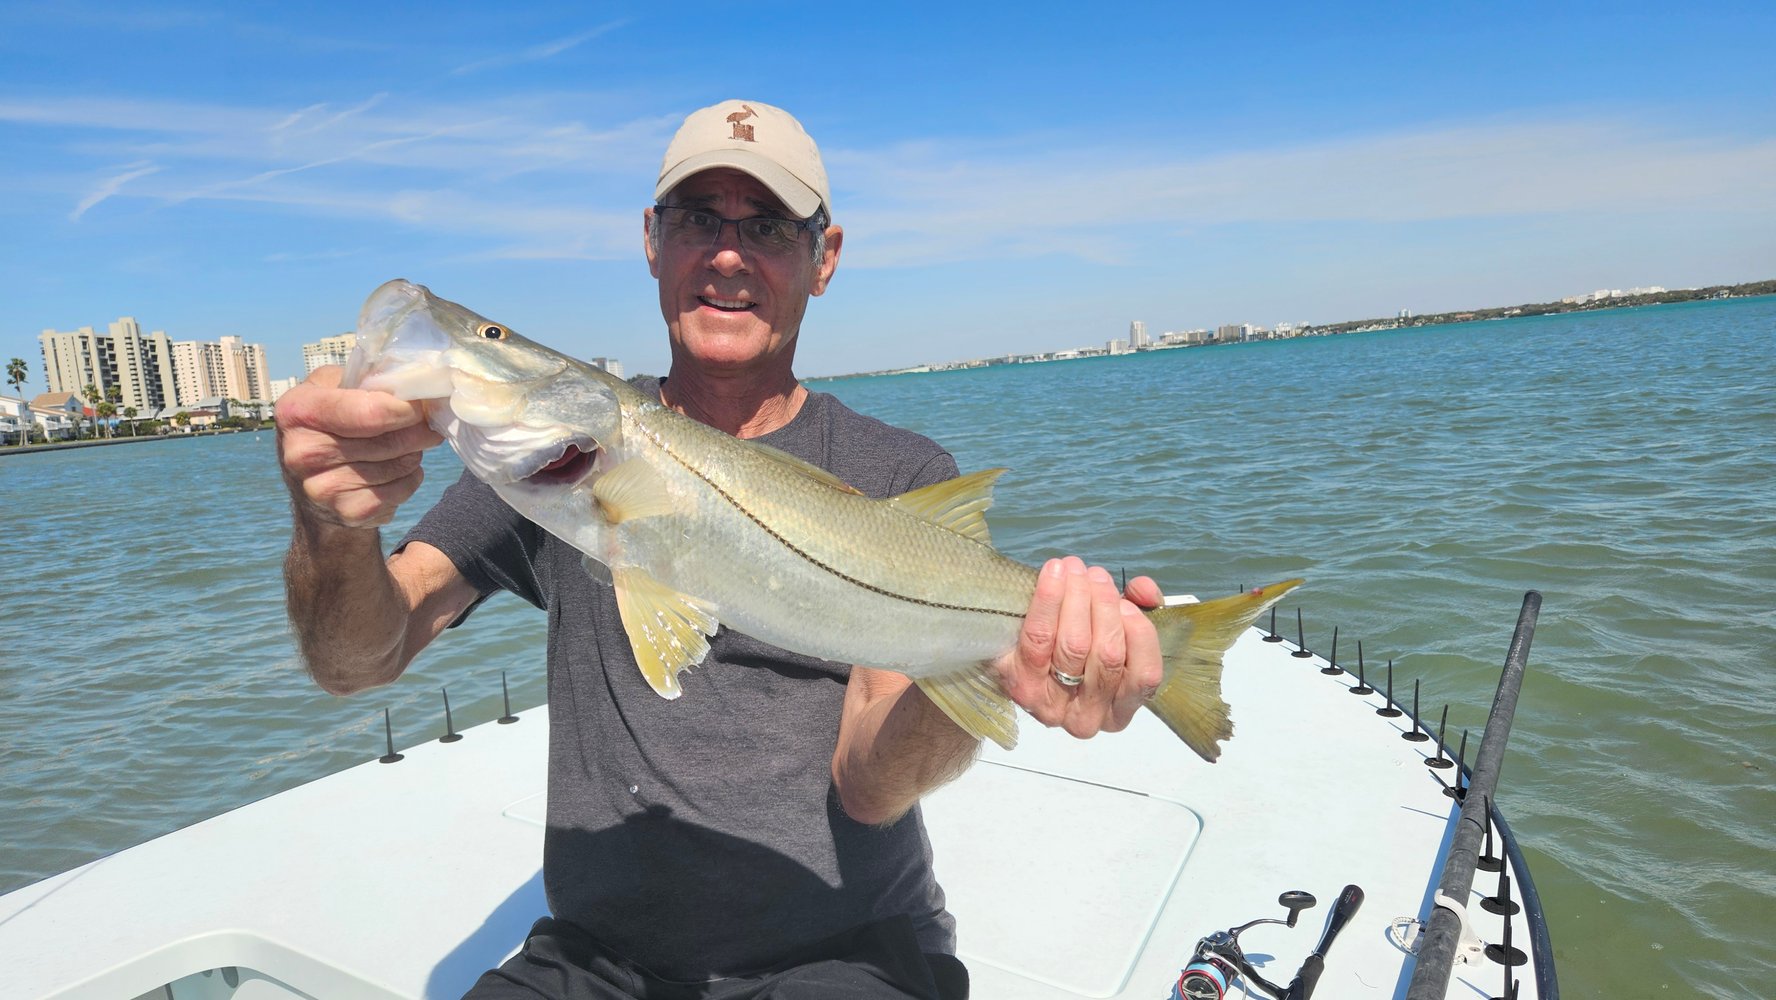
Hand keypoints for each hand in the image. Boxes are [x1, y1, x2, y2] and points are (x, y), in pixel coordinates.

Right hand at [276, 365, 442, 528]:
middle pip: (389, 441)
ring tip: (408, 445)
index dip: (405, 409)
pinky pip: (400, 491)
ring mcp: (322, 488)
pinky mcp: (346, 512)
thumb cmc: (331, 420)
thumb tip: (417, 379)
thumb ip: (367, 377)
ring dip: (414, 453)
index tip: (421, 406)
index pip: (368, 412)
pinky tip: (399, 469)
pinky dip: (410, 478)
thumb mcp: (334, 386)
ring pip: (399, 465)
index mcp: (296, 410)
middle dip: (418, 431)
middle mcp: (302, 452)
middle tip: (428, 425)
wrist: (312, 480)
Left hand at [992, 557, 1163, 737]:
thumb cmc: (1076, 646)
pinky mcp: (1019, 687)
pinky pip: (1037, 640)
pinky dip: (1048, 601)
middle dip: (1105, 605)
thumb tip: (1144, 590)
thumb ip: (1138, 609)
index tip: (1127, 599)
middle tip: (1095, 573)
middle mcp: (1089, 718)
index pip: (1144, 675)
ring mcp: (1052, 709)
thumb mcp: (1114, 633)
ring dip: (1078, 598)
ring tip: (1074, 568)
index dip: (1138, 631)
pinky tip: (1054, 575)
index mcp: (1122, 710)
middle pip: (1107, 655)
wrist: (1015, 660)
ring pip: (1075, 645)